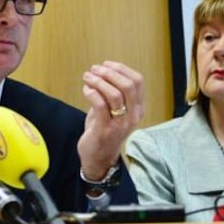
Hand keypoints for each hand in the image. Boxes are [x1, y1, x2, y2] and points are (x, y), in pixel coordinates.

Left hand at [77, 60, 144, 178]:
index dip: (122, 69)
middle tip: (94, 69)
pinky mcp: (106, 129)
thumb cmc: (105, 131)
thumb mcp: (114, 111)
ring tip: (87, 77)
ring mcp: (120, 123)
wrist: (99, 158)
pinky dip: (91, 93)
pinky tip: (85, 89)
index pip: (138, 81)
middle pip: (128, 85)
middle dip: (109, 73)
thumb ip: (113, 93)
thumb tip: (102, 72)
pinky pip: (100, 105)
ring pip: (115, 94)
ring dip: (98, 81)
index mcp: (138, 109)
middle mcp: (133, 116)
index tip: (107, 64)